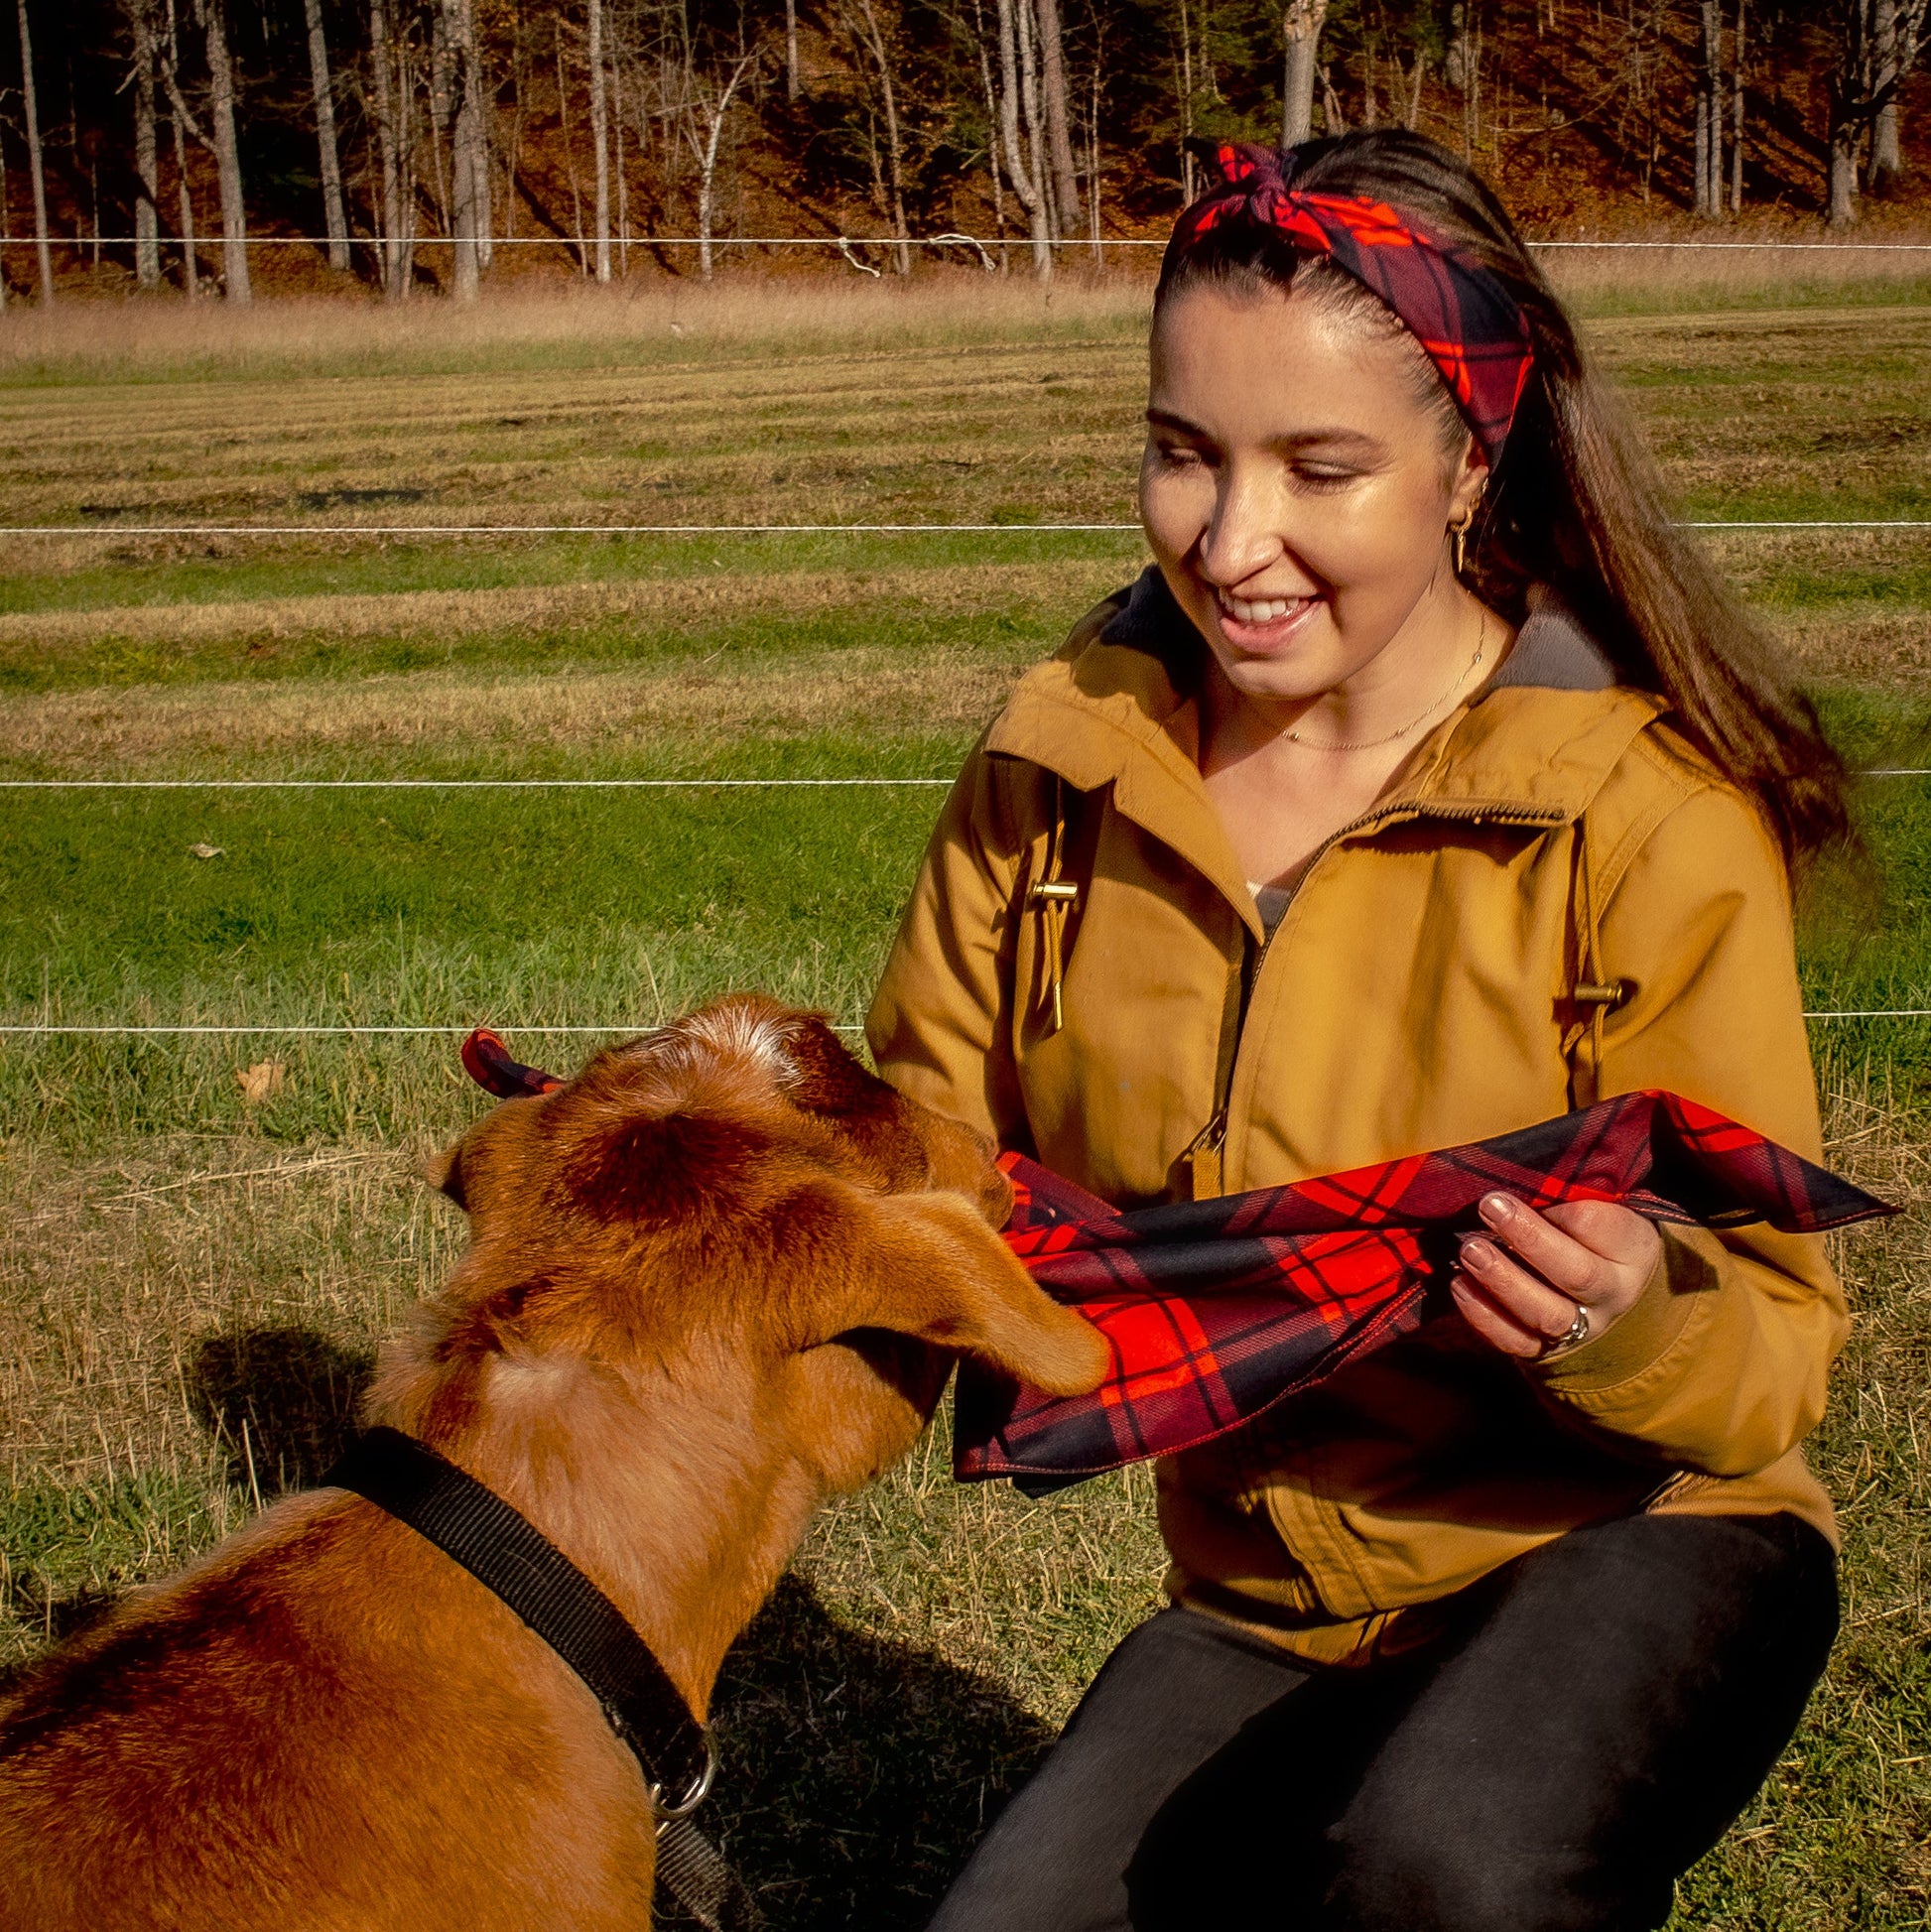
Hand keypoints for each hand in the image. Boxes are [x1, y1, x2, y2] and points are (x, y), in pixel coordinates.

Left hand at [1449, 1193, 1662, 1360]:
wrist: (1617, 1301)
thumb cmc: (1598, 1236)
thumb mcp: (1605, 1209)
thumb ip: (1575, 1193)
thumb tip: (1520, 1170)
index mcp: (1633, 1250)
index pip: (1601, 1227)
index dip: (1563, 1209)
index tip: (1528, 1187)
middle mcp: (1613, 1293)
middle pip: (1576, 1273)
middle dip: (1529, 1238)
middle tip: (1490, 1207)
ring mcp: (1583, 1328)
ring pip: (1546, 1313)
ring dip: (1502, 1280)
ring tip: (1469, 1249)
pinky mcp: (1548, 1351)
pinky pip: (1516, 1341)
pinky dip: (1484, 1316)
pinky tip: (1459, 1284)